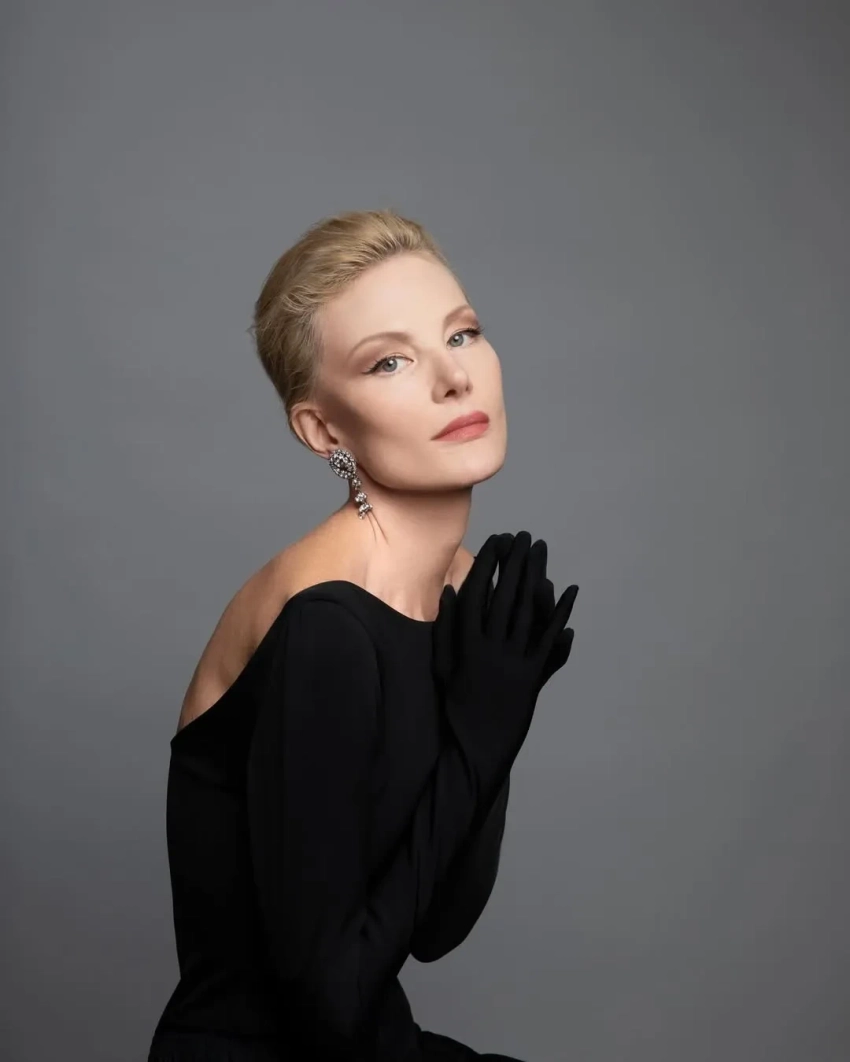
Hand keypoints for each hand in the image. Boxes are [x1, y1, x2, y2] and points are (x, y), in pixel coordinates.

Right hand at [431, 532, 577, 797]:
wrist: (475, 745)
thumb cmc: (456, 705)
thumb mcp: (442, 665)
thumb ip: (446, 628)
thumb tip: (451, 591)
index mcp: (465, 644)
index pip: (477, 594)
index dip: (487, 565)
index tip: (495, 542)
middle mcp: (490, 648)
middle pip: (505, 595)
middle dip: (516, 562)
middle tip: (524, 536)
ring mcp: (513, 662)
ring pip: (527, 611)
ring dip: (536, 576)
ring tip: (541, 551)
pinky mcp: (532, 676)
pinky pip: (549, 639)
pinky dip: (560, 613)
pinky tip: (570, 591)